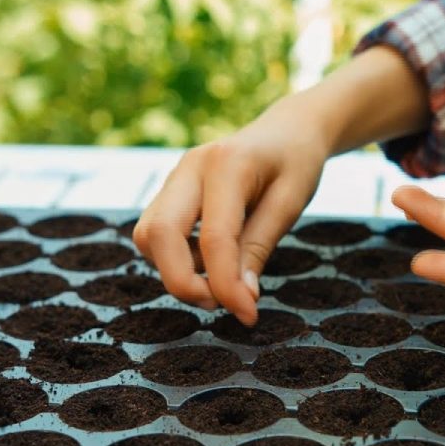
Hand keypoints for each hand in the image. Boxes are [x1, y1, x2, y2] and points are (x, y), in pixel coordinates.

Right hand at [133, 110, 327, 324]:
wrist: (288, 130)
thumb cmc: (296, 163)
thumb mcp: (291, 203)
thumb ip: (260, 248)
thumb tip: (240, 299)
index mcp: (228, 164)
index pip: (215, 237)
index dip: (227, 285)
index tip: (248, 315)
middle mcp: (190, 166)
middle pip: (158, 234)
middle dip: (182, 282)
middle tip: (221, 304)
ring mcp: (175, 177)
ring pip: (148, 236)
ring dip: (176, 271)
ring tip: (221, 283)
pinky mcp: (171, 191)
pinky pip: (156, 232)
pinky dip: (176, 258)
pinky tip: (212, 263)